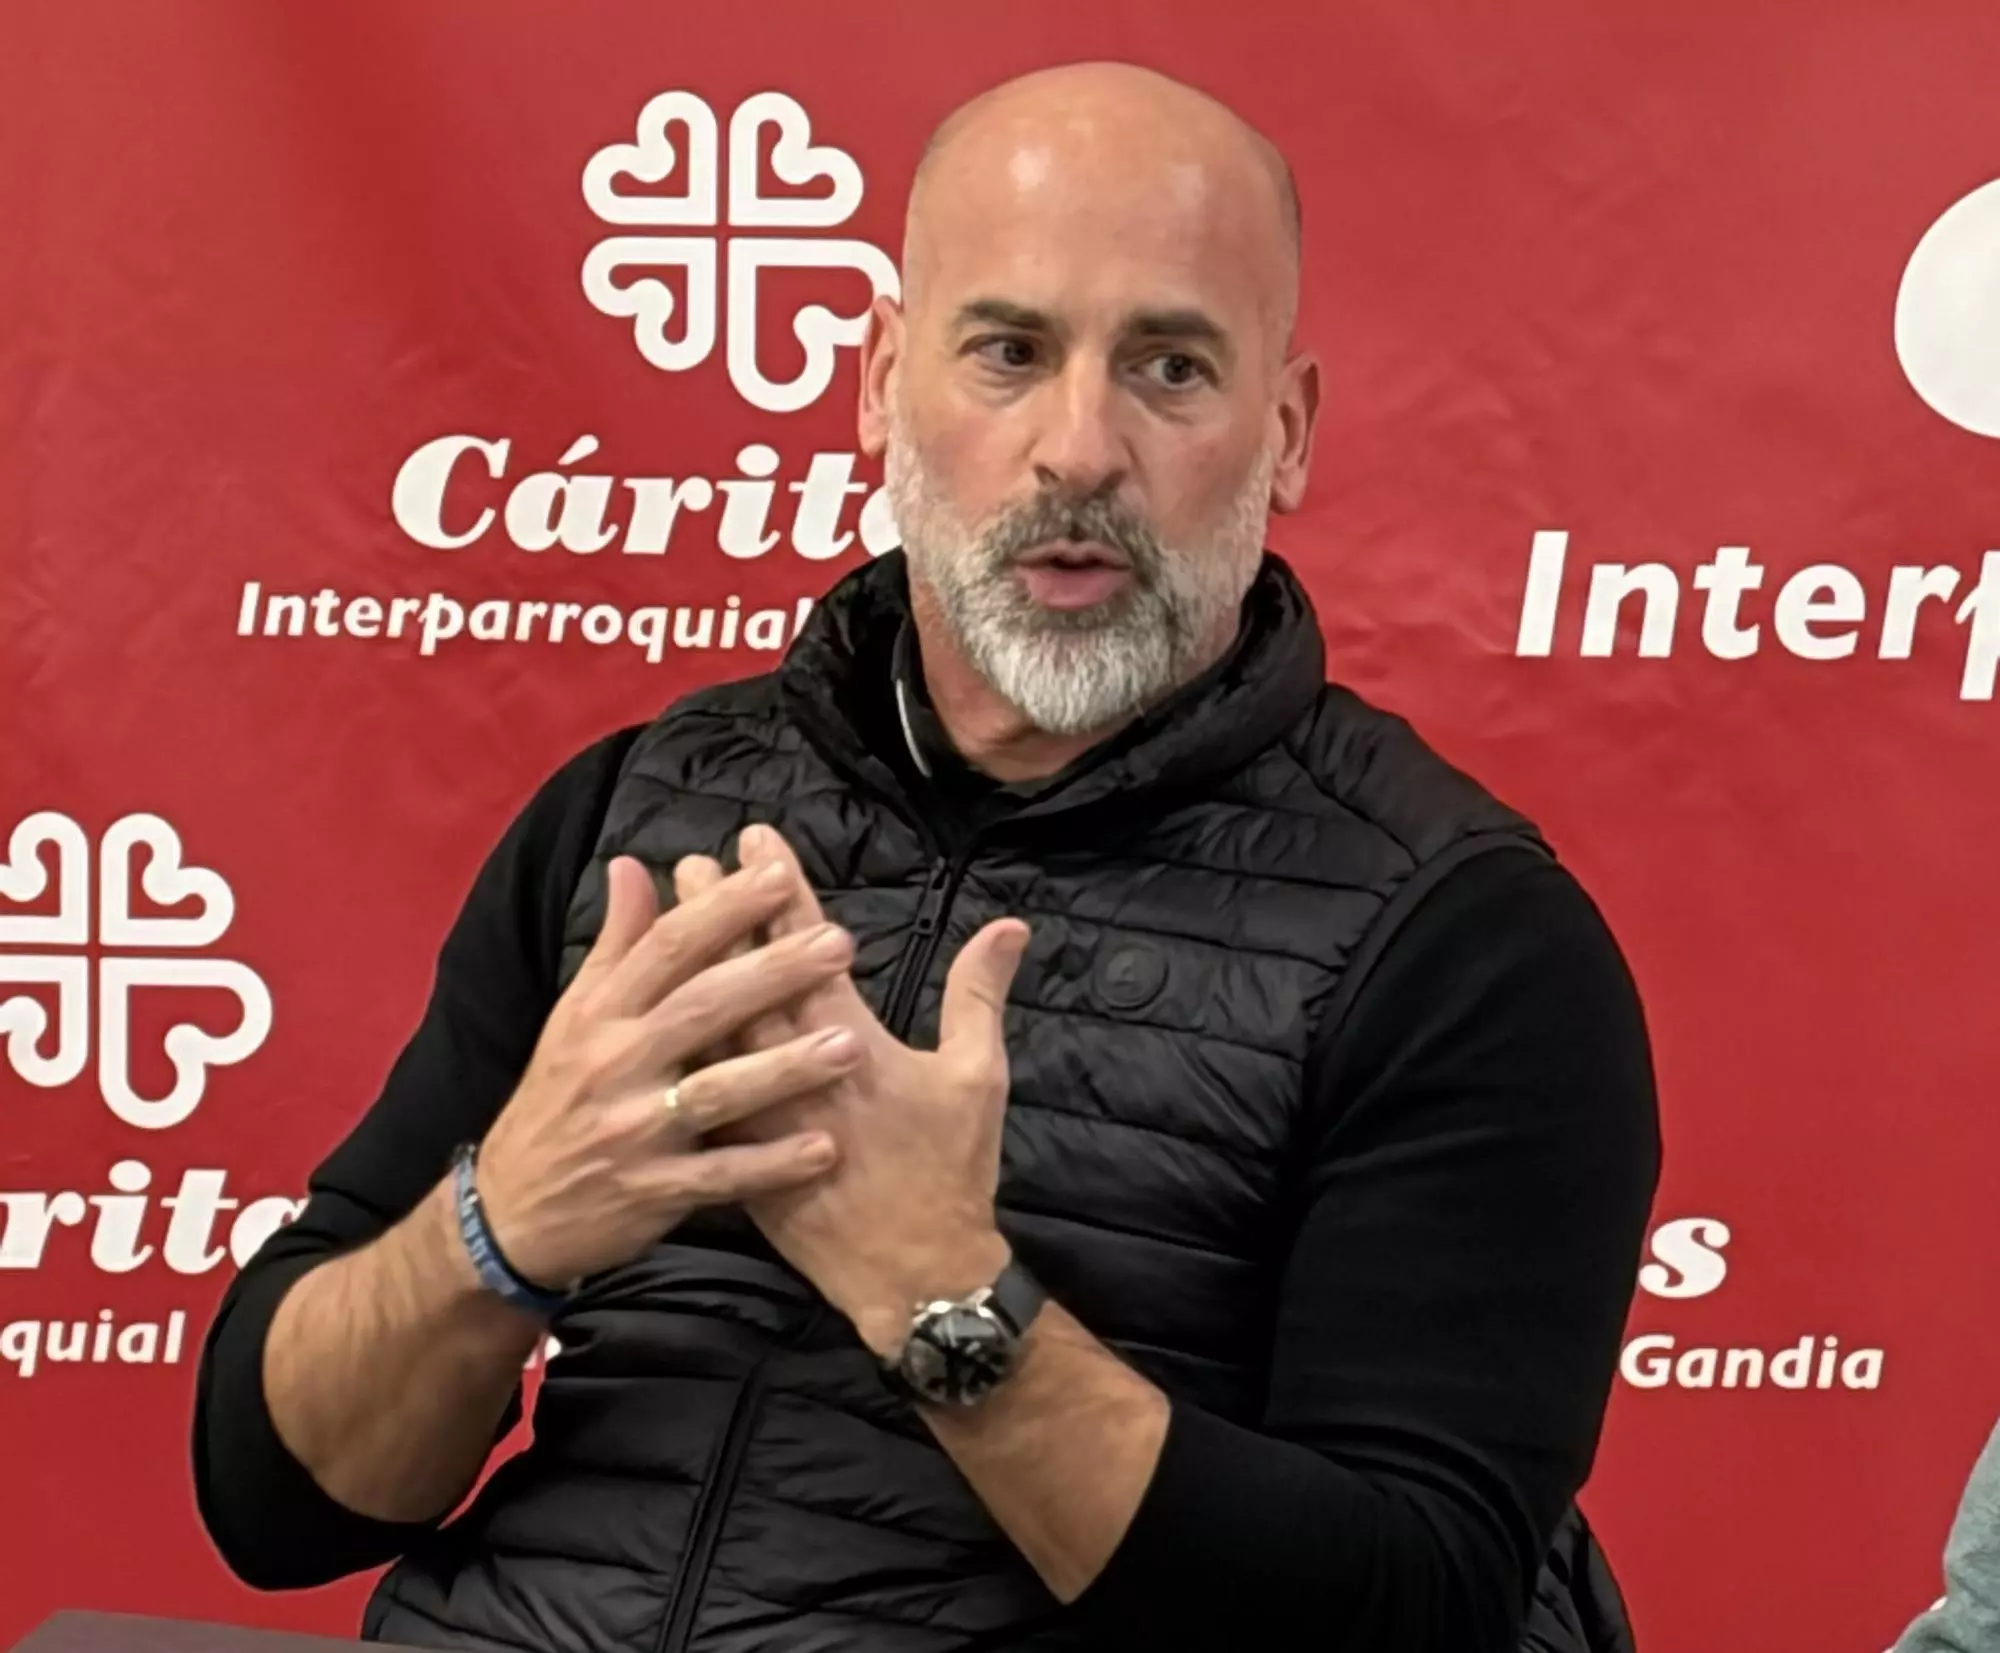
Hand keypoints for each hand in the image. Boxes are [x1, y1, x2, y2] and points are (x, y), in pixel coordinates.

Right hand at [475, 853, 865, 1289]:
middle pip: (699, 1008)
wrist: (510, 1213)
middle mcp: (614, 1063)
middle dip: (772, 973)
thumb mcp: (574, 1017)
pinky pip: (718, 1177)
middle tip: (839, 945)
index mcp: (599, 1013)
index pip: (665, 948)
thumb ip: (614, 943)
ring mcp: (632, 1131)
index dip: (721, 909)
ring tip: (850, 1046)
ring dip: (784, 1070)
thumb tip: (631, 863)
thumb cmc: (558, 1099)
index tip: (777, 875)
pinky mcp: (649, 1193)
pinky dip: (770, 1166)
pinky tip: (825, 1149)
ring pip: (715, 1093)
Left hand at [676, 826, 1027, 1356]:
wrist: (916, 1279)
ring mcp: (761, 1120)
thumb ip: (981, 994)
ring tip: (657, 928)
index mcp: (854, 1047)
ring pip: (710, 1034)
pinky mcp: (740, 1161)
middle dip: (714, 918)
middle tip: (685, 864)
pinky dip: (675, 1059)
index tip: (754, 842)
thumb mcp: (979, 1078)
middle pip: (742, 982)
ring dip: (685, 975)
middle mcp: (797, 1075)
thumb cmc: (954, 1173)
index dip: (780, 891)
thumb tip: (1008, 925)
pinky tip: (647, 1029)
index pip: (807, 950)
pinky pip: (697, 1101)